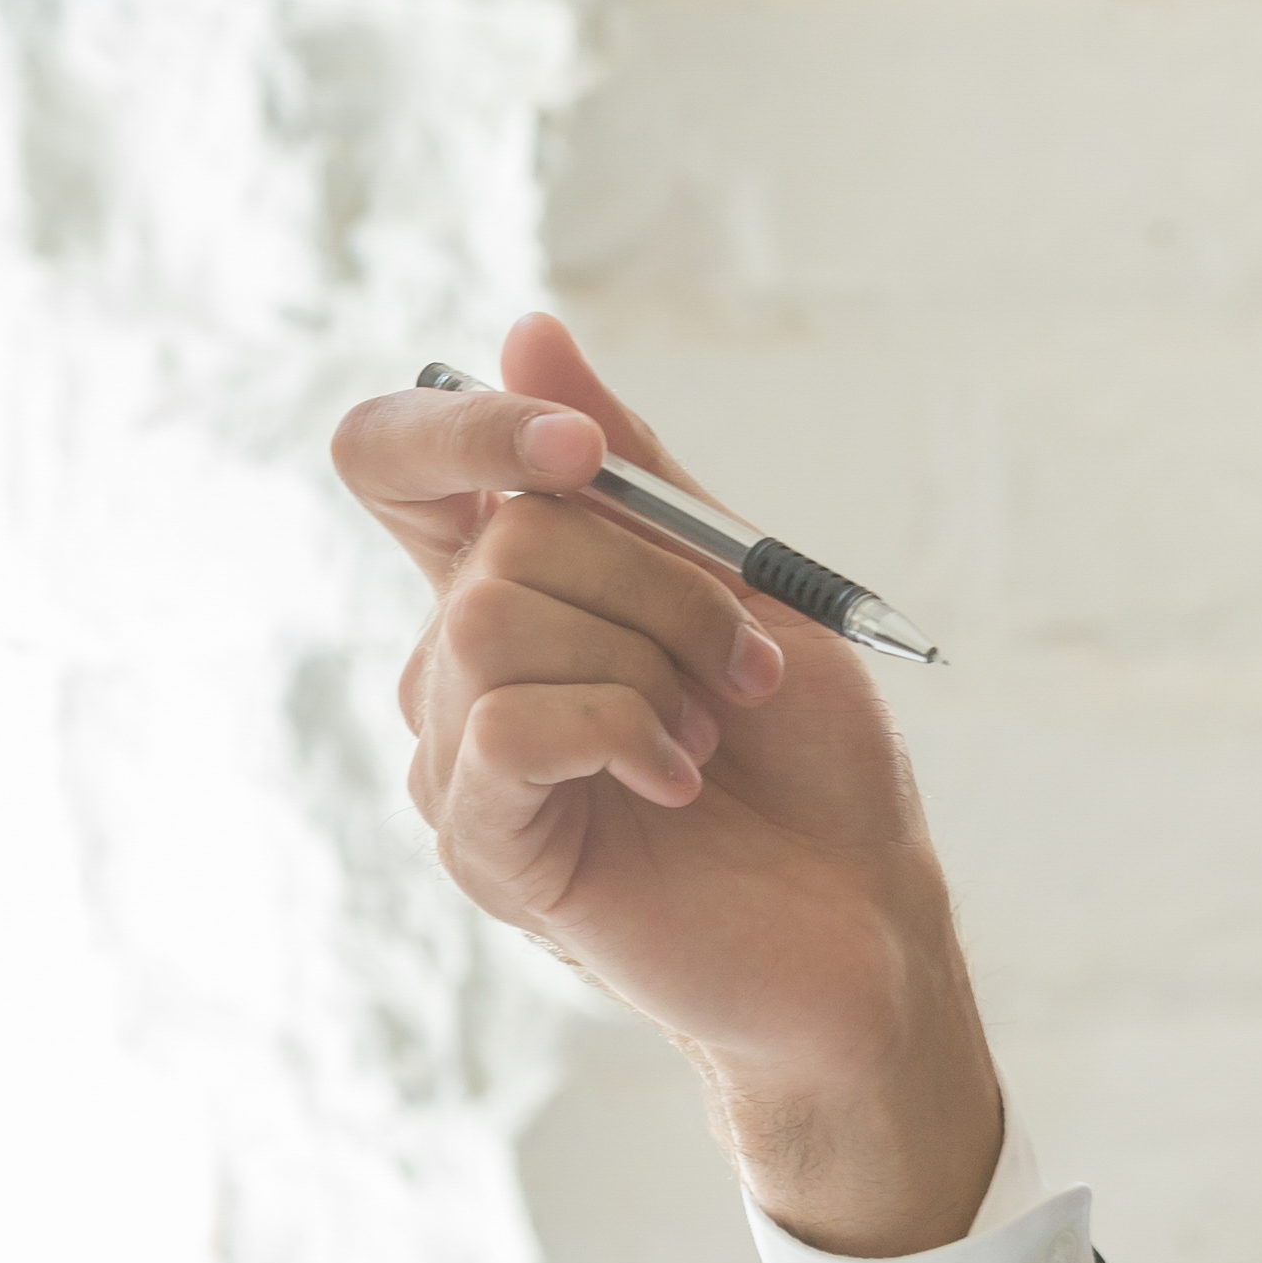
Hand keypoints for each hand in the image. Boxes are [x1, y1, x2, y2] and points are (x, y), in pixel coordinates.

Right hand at [342, 313, 999, 1253]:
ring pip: (496, 621)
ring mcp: (457, 761)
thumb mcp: (746, 589)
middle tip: (743, 673)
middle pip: (498, 541)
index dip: (463, 425)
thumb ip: (636, 477)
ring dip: (650, 660)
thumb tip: (526, 334)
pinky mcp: (485, 848)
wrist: (867, 928)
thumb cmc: (812, 769)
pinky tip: (678, 783)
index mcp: (510, 590)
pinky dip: (621, 729)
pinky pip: (509, 724)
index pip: (394, 461)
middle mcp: (457, 670)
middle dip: (659, 585)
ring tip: (712, 732)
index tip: (585, 455)